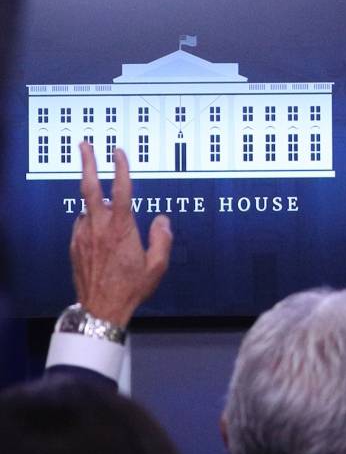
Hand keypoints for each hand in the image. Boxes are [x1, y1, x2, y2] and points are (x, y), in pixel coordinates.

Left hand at [71, 142, 172, 325]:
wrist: (101, 308)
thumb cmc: (131, 288)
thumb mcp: (157, 266)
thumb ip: (162, 238)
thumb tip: (162, 220)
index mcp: (121, 229)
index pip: (121, 190)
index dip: (120, 168)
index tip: (118, 152)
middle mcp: (99, 228)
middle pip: (90, 188)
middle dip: (87, 163)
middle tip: (84, 145)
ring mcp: (83, 236)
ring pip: (87, 209)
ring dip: (96, 205)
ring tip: (109, 215)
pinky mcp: (75, 246)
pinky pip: (82, 225)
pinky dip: (91, 222)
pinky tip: (100, 234)